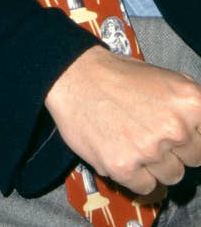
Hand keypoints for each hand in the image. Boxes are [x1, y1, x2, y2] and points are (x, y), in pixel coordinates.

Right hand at [46, 46, 200, 193]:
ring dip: (156, 163)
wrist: (74, 75)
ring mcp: (150, 150)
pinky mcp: (124, 167)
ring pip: (171, 175)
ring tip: (134, 138)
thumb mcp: (166, 78)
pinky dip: (137, 174)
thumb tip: (200, 129)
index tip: (179, 135)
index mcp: (191, 102)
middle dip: (176, 148)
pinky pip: (147, 187)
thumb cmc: (117, 74)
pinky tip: (124, 151)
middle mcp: (176, 128)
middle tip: (151, 130)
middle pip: (194, 158)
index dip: (193, 135)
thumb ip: (191, 107)